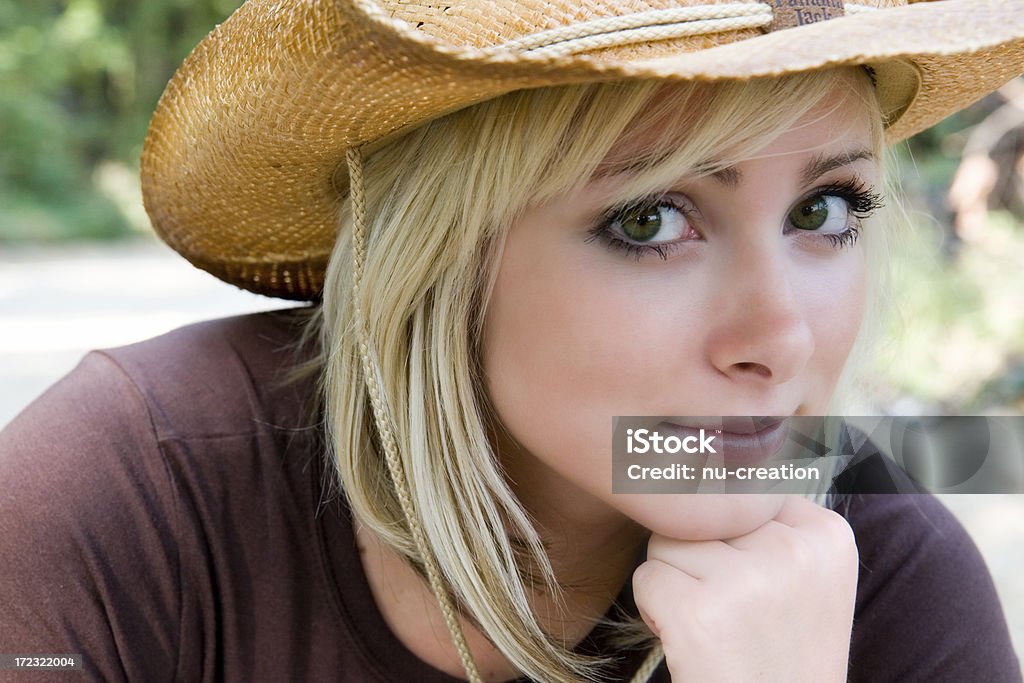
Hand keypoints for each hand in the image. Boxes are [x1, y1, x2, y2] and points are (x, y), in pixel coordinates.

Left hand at [632, 495, 857, 681]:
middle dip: (701, 559)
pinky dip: (657, 614)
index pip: (741, 489)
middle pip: (703, 510)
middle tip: (734, 615)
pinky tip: (695, 645)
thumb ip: (768, 518)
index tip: (756, 588)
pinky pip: (648, 577)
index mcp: (828, 534)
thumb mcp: (803, 579)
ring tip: (717, 629)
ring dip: (677, 585)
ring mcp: (749, 580)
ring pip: (669, 540)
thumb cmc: (781, 654)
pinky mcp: (701, 613)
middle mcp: (795, 550)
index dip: (730, 538)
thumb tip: (699, 449)